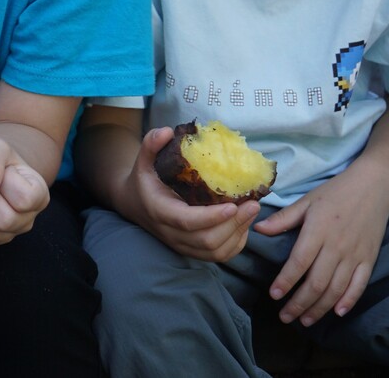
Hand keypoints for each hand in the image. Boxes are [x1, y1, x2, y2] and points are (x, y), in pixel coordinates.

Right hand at [119, 127, 259, 262]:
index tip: (232, 205)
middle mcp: (171, 233)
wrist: (134, 203)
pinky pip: (217, 256)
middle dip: (233, 225)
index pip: (187, 222)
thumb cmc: (144, 179)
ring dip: (237, 233)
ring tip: (252, 211)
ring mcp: (182, 245)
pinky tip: (244, 224)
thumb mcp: (143, 159)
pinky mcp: (191, 249)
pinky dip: (235, 243)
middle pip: (206, 240)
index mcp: (160, 211)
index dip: (211, 218)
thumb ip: (151, 144)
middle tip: (253, 204)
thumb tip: (167, 132)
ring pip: (214, 251)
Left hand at [254, 165, 388, 326]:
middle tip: (285, 317)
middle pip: (316, 283)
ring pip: (335, 289)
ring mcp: (355, 255)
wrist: (374, 186)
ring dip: (319, 308)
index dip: (285, 281)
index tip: (274, 295)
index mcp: (318, 231)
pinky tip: (336, 312)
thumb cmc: (336, 192)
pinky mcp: (369, 259)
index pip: (299, 263)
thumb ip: (284, 218)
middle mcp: (336, 247)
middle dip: (299, 304)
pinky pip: (359, 285)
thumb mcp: (307, 201)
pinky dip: (348, 301)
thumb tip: (258, 229)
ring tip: (305, 320)